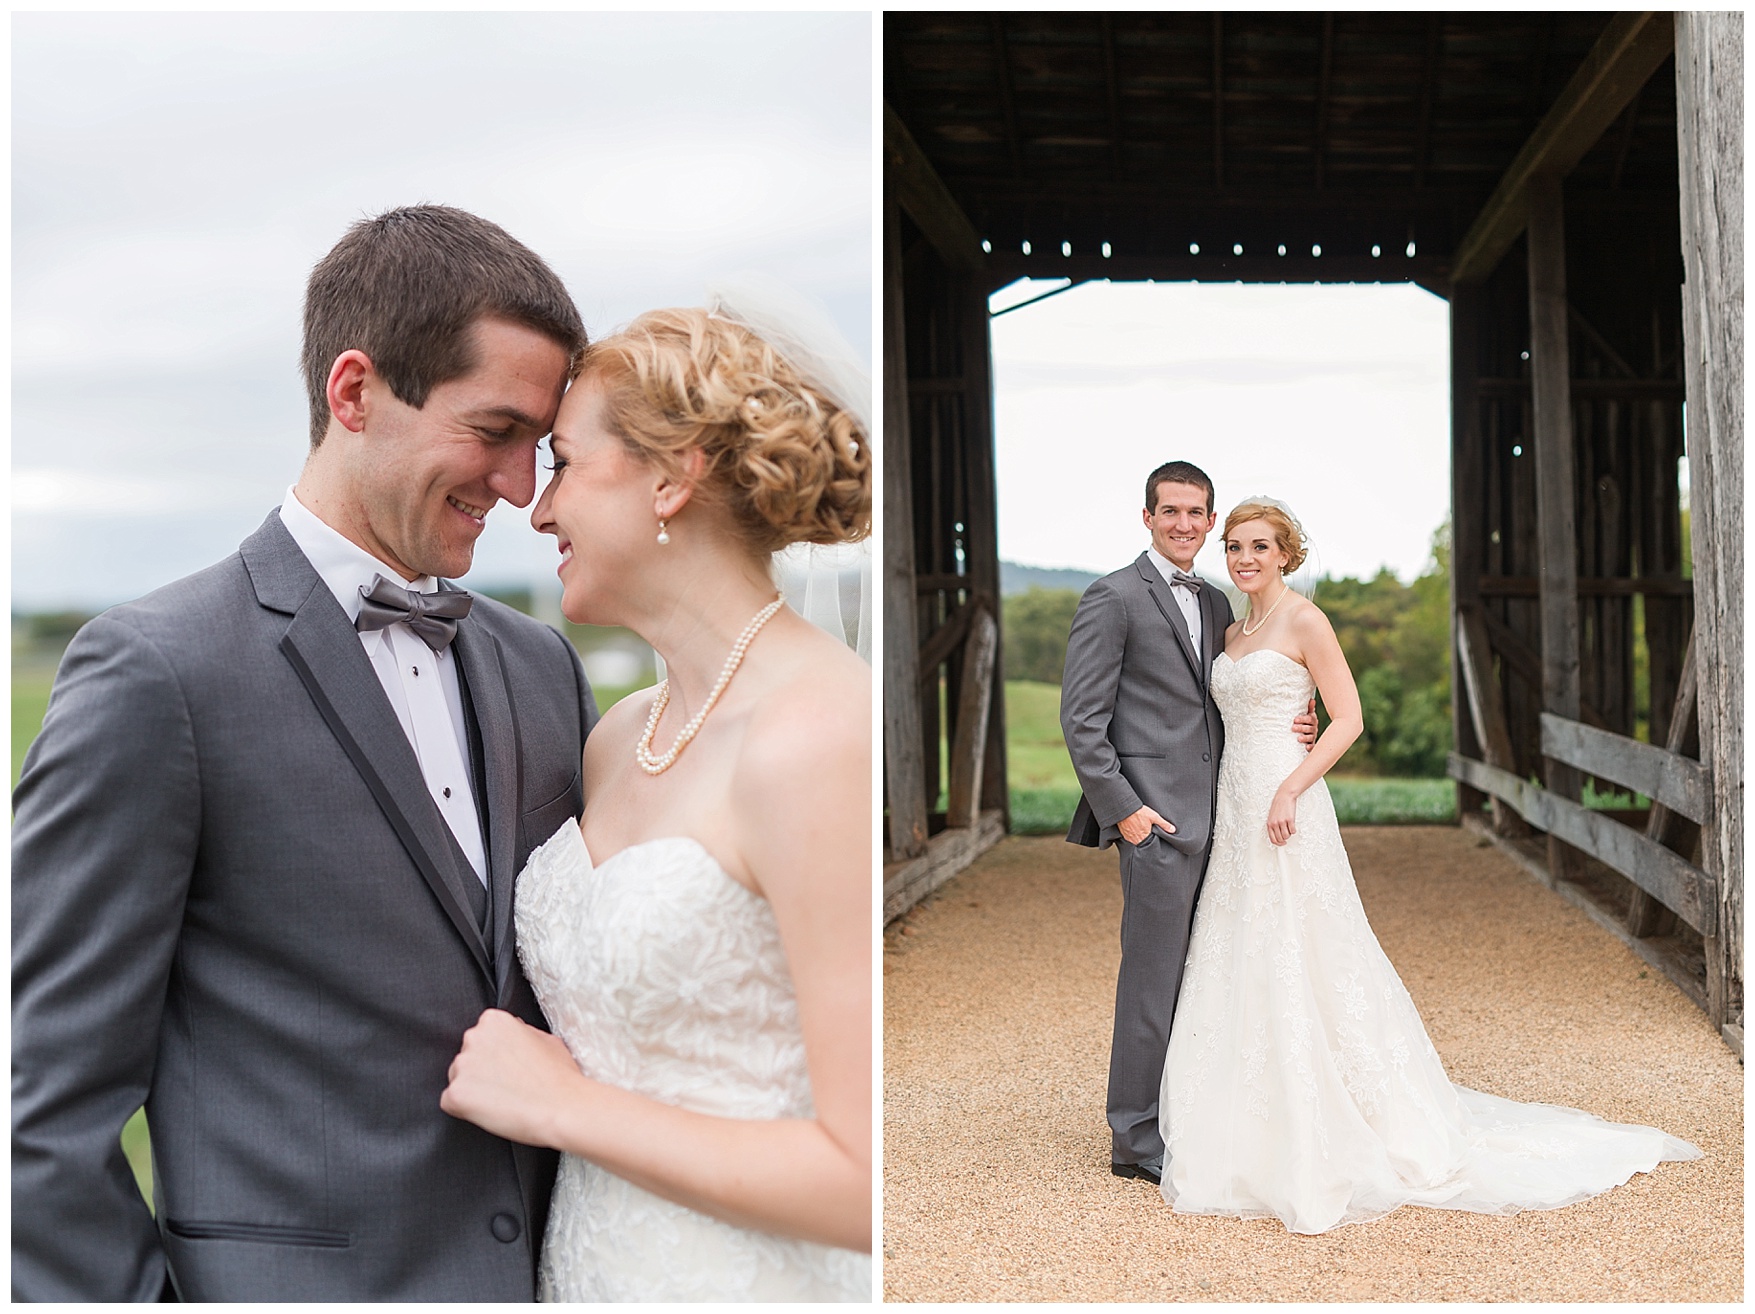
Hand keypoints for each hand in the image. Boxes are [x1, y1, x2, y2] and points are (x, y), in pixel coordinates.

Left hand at [441, 1008, 586, 1147]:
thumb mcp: (546, 1038)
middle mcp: (473, 1037)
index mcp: (494, 1020)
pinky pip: (452, 1103)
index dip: (495, 1057)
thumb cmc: (559, 1077)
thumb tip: (512, 1034)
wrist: (562, 1107)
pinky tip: (491, 1112)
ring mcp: (462, 1066)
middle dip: (481, 1072)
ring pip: (458, 1080)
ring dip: (474, 1091)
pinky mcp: (455, 1094)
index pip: (482, 1038)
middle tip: (506, 1085)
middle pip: (466, 1057)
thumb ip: (520, 1032)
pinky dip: (466, 1110)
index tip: (507, 1068)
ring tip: (502, 1100)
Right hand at [1118, 805, 1175, 845]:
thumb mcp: (1154, 817)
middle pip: (1143, 843)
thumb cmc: (1139, 812)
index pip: (1150, 844)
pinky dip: (1132, 835)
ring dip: (1139, 837)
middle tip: (1148, 832)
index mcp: (1144, 837)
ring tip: (1141, 830)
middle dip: (1146, 839)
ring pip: (1136, 841)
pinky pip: (1129, 837)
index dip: (1153, 841)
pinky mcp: (1124, 834)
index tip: (1154, 837)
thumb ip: (1164, 824)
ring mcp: (1129, 837)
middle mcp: (1135, 840)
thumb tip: (1173, 830)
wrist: (1125, 808)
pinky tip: (1134, 829)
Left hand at [1267, 788, 1297, 845]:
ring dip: (1289, 834)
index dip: (1278, 843)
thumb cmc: (1278, 806)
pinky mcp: (1290, 819)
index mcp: (1269, 824)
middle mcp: (1275, 824)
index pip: (1272, 839)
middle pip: (1280, 839)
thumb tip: (1277, 836)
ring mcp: (1282, 822)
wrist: (1284, 796)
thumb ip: (1273, 826)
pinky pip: (1293, 831)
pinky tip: (1292, 825)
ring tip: (1289, 828)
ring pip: (1287, 836)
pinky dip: (1294, 830)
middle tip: (1287, 835)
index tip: (1282, 843)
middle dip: (1285, 839)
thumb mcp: (1271, 816)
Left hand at [1292, 698, 1318, 751]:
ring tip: (1298, 739)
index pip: (1309, 719)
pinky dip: (1311, 747)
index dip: (1303, 719)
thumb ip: (1309, 708)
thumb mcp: (1307, 715)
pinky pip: (1313, 746)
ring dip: (1305, 738)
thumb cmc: (1305, 722)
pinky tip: (1307, 748)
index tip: (1295, 720)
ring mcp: (1313, 737)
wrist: (1308, 734)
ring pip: (1310, 737)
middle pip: (1309, 728)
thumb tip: (1312, 700)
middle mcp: (1314, 728)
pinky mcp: (1312, 744)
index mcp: (1312, 720)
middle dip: (1301, 728)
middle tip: (1293, 728)